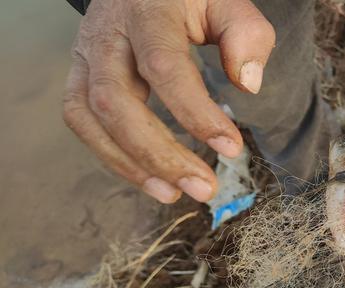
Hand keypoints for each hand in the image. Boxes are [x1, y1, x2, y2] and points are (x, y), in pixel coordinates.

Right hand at [62, 0, 274, 202]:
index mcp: (147, 13)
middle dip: (160, 153)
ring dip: (130, 165)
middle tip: (203, 187)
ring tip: (174, 194)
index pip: (164, 67)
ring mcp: (86, 56)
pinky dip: (113, 157)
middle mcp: (107, 35)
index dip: (195, 113)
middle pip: (116, 102)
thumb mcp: (226, 2)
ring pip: (89, 117)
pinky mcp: (80, 76)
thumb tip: (248, 84)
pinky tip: (150, 178)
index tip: (230, 148)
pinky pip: (82, 122)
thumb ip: (246, 35)